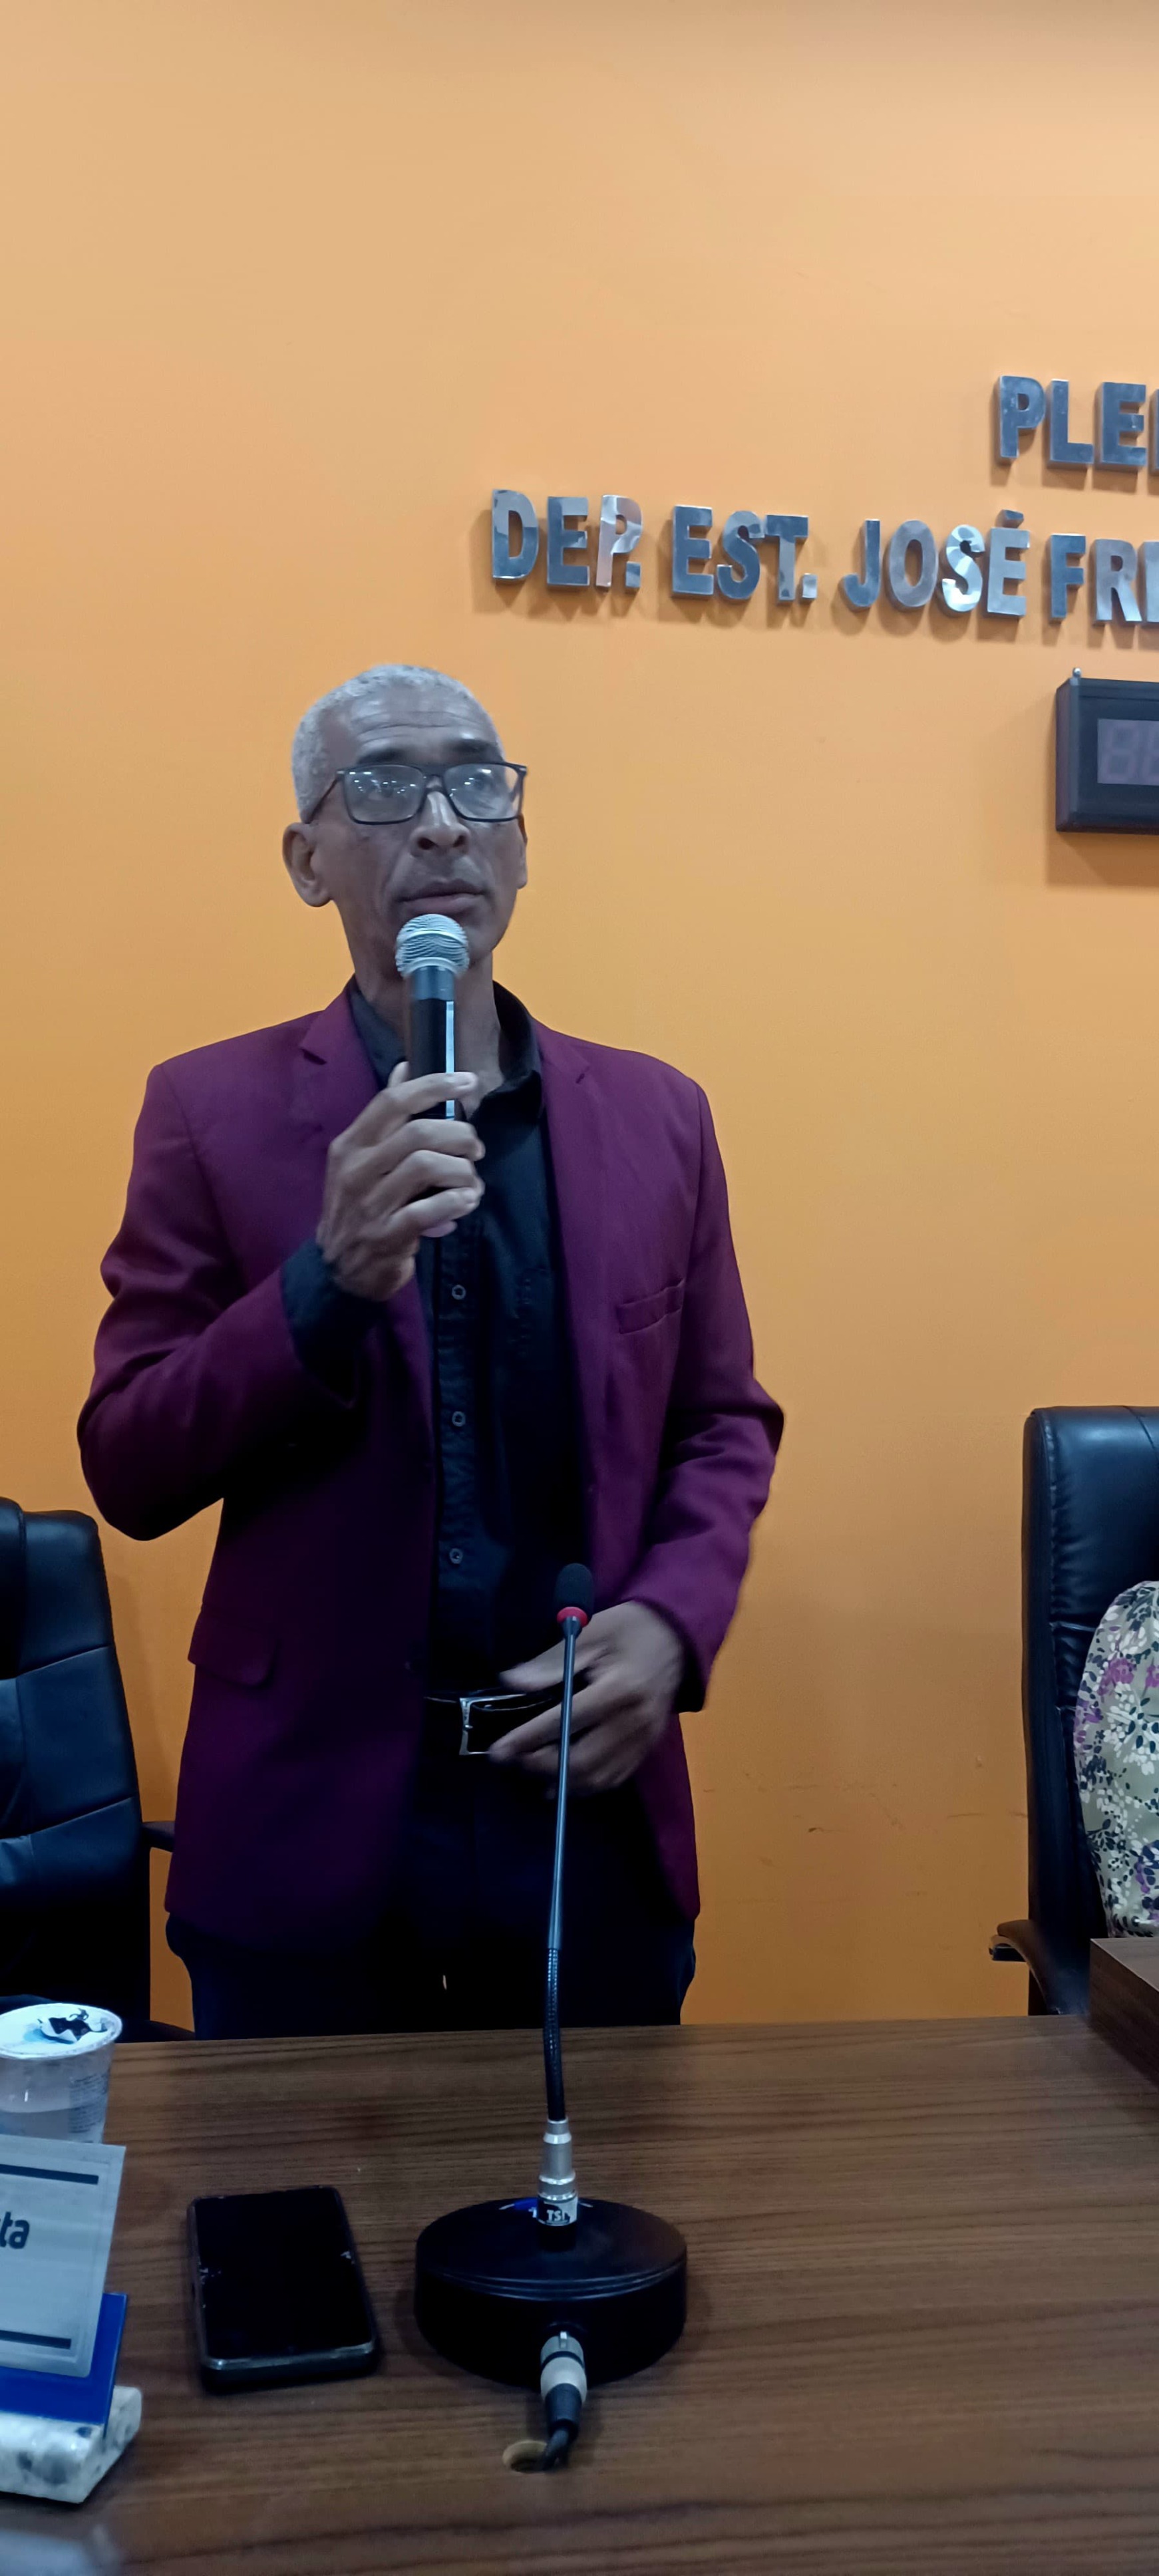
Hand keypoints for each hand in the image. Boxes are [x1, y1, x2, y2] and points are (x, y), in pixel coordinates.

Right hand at [317, 1065, 483, 1301]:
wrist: (337, 1270)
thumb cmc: (359, 1206)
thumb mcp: (361, 1158)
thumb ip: (385, 1116)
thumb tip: (405, 1067)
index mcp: (351, 1145)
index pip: (392, 1102)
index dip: (434, 1086)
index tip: (468, 1081)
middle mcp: (356, 1170)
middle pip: (417, 1133)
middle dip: (459, 1135)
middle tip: (475, 1148)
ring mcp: (369, 1204)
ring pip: (426, 1166)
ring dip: (461, 1170)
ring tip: (472, 1180)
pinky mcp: (386, 1236)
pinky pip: (428, 1210)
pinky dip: (456, 1201)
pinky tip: (466, 1201)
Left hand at [492, 1602, 684, 1791]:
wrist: (675, 1639)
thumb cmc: (628, 1631)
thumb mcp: (590, 1633)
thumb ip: (551, 1661)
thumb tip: (511, 1682)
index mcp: (619, 1689)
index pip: (565, 1722)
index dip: (528, 1739)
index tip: (499, 1750)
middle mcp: (634, 1722)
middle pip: (582, 1760)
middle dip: (540, 1765)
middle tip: (512, 1760)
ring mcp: (644, 1740)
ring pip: (597, 1778)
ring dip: (559, 1781)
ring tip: (530, 1770)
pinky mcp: (648, 1748)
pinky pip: (614, 1779)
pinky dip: (584, 1786)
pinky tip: (560, 1783)